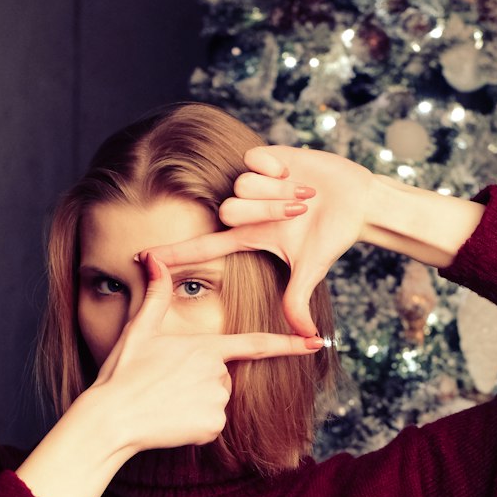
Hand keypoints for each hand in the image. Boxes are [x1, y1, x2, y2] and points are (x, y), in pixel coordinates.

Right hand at [91, 250, 325, 451]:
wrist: (112, 418)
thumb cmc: (123, 373)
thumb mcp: (139, 330)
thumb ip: (155, 295)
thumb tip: (152, 258)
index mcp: (205, 347)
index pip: (256, 343)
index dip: (288, 343)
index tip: (316, 342)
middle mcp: (217, 373)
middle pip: (222, 376)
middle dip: (200, 380)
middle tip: (165, 384)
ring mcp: (217, 401)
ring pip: (217, 401)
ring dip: (196, 402)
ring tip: (165, 401)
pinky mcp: (211, 427)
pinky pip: (210, 424)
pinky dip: (194, 425)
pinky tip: (171, 422)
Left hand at [138, 145, 375, 337]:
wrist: (355, 201)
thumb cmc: (331, 237)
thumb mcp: (311, 270)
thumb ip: (298, 301)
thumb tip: (309, 339)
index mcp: (247, 236)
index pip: (202, 246)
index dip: (173, 253)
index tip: (140, 258)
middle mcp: (244, 209)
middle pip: (229, 210)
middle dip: (266, 211)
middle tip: (297, 213)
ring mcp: (253, 183)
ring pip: (243, 183)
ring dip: (278, 190)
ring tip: (303, 194)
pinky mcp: (263, 157)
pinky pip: (254, 159)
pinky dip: (277, 167)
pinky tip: (293, 171)